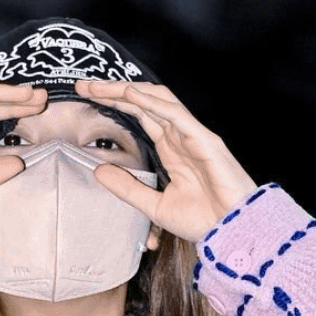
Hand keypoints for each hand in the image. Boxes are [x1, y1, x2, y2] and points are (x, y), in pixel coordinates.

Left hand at [74, 78, 257, 242]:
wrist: (231, 232)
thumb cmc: (203, 221)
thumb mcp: (154, 206)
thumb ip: (128, 188)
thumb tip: (99, 172)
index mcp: (170, 149)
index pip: (139, 116)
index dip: (114, 104)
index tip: (86, 97)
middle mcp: (180, 136)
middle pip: (144, 102)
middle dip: (114, 91)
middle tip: (84, 84)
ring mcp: (193, 135)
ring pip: (158, 100)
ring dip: (128, 90)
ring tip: (101, 86)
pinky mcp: (204, 139)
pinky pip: (176, 114)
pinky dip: (152, 102)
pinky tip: (130, 95)